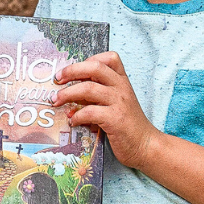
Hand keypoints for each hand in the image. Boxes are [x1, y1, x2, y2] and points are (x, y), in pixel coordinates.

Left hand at [53, 51, 158, 169]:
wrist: (146, 146)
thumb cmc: (127, 125)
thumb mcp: (115, 103)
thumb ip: (97, 95)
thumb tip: (69, 93)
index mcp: (122, 81)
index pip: (109, 58)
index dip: (89, 59)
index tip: (73, 69)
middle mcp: (122, 88)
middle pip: (94, 67)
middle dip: (71, 71)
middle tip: (57, 79)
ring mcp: (119, 102)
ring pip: (88, 88)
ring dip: (67, 94)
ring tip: (57, 101)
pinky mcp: (115, 119)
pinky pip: (90, 112)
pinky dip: (76, 116)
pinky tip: (73, 121)